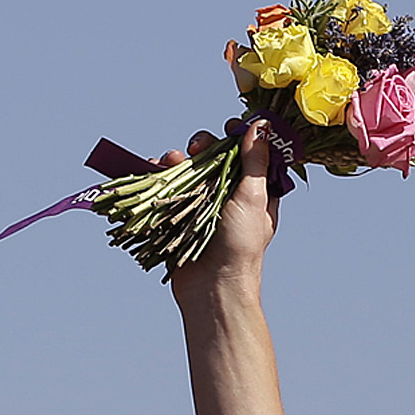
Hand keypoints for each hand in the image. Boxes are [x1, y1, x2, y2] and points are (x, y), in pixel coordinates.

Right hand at [168, 119, 281, 304]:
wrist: (212, 288)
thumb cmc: (240, 247)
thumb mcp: (253, 198)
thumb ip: (254, 161)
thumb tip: (260, 126)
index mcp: (255, 191)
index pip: (248, 153)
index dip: (239, 137)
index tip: (229, 128)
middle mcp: (230, 196)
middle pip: (216, 157)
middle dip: (204, 146)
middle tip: (196, 146)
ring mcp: (204, 206)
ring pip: (190, 171)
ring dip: (179, 160)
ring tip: (170, 160)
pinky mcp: (181, 216)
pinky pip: (170, 189)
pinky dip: (160, 177)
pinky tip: (154, 169)